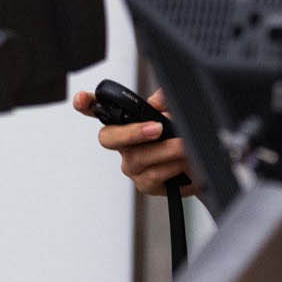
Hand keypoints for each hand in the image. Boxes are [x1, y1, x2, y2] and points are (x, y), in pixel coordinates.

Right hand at [71, 87, 197, 196]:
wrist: (200, 165)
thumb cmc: (180, 137)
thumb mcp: (174, 113)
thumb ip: (165, 102)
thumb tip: (160, 97)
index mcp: (126, 122)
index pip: (99, 109)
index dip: (86, 104)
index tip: (81, 99)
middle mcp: (123, 145)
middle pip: (108, 138)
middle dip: (132, 132)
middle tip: (157, 128)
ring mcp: (133, 166)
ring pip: (138, 159)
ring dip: (166, 151)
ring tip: (184, 146)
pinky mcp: (146, 184)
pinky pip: (153, 178)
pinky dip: (173, 168)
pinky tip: (185, 165)